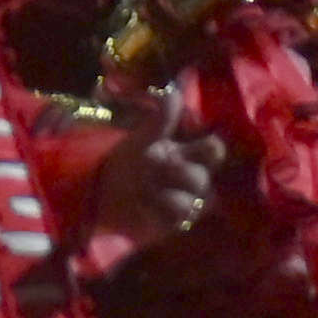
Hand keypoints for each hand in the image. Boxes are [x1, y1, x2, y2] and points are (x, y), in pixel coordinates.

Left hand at [104, 129, 228, 258]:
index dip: (211, 149)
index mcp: (188, 153)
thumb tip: (175, 95)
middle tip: (155, 164)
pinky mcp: (174, 222)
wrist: (103, 188)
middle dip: (179, 171)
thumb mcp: (143, 137)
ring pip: (193, 201)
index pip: (214, 151)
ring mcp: (186, 201)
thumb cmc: (129, 159)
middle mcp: (191, 177)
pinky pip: (179, 220)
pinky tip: (144, 204)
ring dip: (168, 193)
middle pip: (202, 177)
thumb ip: (160, 120)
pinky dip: (160, 211)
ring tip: (144, 188)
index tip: (195, 144)